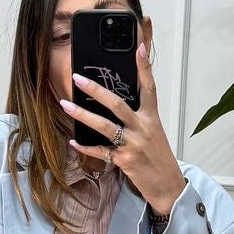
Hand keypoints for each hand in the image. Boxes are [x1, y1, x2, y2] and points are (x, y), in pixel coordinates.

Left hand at [60, 43, 185, 212]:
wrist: (168, 186)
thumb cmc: (158, 157)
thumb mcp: (154, 132)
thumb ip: (139, 116)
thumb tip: (118, 103)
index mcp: (152, 118)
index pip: (148, 87)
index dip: (143, 67)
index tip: (137, 47)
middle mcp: (143, 128)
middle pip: (118, 104)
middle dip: (96, 90)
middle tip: (77, 78)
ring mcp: (133, 145)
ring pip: (104, 126)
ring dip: (82, 115)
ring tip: (65, 104)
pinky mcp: (124, 161)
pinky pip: (100, 152)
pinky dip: (85, 147)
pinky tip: (73, 141)